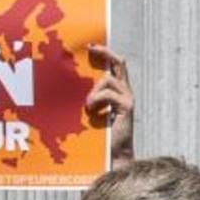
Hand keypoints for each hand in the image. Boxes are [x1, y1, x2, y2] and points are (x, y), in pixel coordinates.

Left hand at [85, 44, 134, 166]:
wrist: (113, 154)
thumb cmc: (100, 135)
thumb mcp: (92, 111)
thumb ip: (89, 97)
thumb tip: (71, 84)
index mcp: (117, 92)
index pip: (116, 66)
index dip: (105, 54)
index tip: (90, 46)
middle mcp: (126, 92)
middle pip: (119, 63)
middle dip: (105, 52)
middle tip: (90, 47)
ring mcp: (128, 98)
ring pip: (108, 80)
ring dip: (94, 91)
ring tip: (88, 106)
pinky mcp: (127, 106)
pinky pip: (108, 94)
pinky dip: (96, 101)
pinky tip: (93, 111)